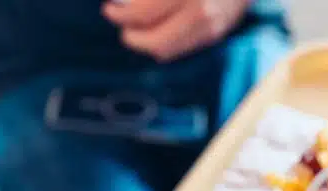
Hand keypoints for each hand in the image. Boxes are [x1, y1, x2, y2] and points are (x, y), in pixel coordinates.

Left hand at [103, 0, 251, 61]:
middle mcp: (201, 9)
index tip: (110, 9)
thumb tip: (123, 5)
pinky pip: (182, 46)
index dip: (122, 15)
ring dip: (147, 42)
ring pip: (169, 49)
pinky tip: (159, 26)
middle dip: (133, 37)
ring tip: (137, 28)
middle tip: (123, 24)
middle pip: (157, 42)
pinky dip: (165, 40)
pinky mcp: (217, 32)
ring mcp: (212, 25)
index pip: (144, 14)